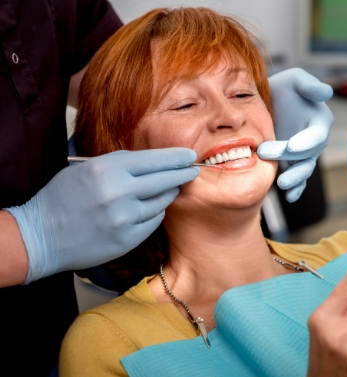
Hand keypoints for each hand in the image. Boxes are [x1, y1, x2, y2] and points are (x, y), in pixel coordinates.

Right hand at [6, 148, 197, 283]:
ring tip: (169, 189)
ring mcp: (125, 218)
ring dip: (168, 194)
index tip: (189, 155)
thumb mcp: (86, 169)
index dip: (175, 157)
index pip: (153, 160)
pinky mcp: (127, 238)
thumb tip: (153, 162)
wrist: (41, 236)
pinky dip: (155, 213)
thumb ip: (119, 165)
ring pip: (162, 202)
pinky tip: (150, 209)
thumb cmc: (62, 198)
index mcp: (107, 169)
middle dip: (182, 174)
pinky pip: (153, 221)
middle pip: (165, 180)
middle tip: (193, 170)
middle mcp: (119, 192)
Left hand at [257, 68, 333, 201]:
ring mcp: (303, 155)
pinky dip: (296, 189)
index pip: (316, 135)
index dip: (306, 142)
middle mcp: (314, 141)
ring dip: (295, 179)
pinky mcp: (291, 164)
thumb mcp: (294, 79)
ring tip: (282, 184)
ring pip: (303, 170)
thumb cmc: (283, 88)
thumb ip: (309, 85)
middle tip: (265, 153)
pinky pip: (297, 179)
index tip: (292, 146)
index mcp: (319, 121)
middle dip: (289, 158)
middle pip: (307, 155)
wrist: (265, 103)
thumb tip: (326, 92)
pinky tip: (289, 197)